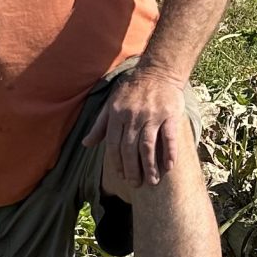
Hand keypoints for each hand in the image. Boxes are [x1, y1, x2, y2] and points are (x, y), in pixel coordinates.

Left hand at [84, 69, 191, 189]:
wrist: (158, 71)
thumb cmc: (132, 90)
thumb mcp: (111, 104)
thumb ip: (100, 126)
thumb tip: (86, 144)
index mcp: (117, 114)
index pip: (114, 144)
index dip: (117, 163)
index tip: (121, 177)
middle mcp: (133, 116)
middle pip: (130, 148)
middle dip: (133, 170)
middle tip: (136, 184)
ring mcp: (152, 115)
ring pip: (148, 146)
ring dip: (150, 167)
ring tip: (152, 182)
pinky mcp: (170, 115)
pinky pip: (169, 138)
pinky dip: (169, 153)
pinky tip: (168, 167)